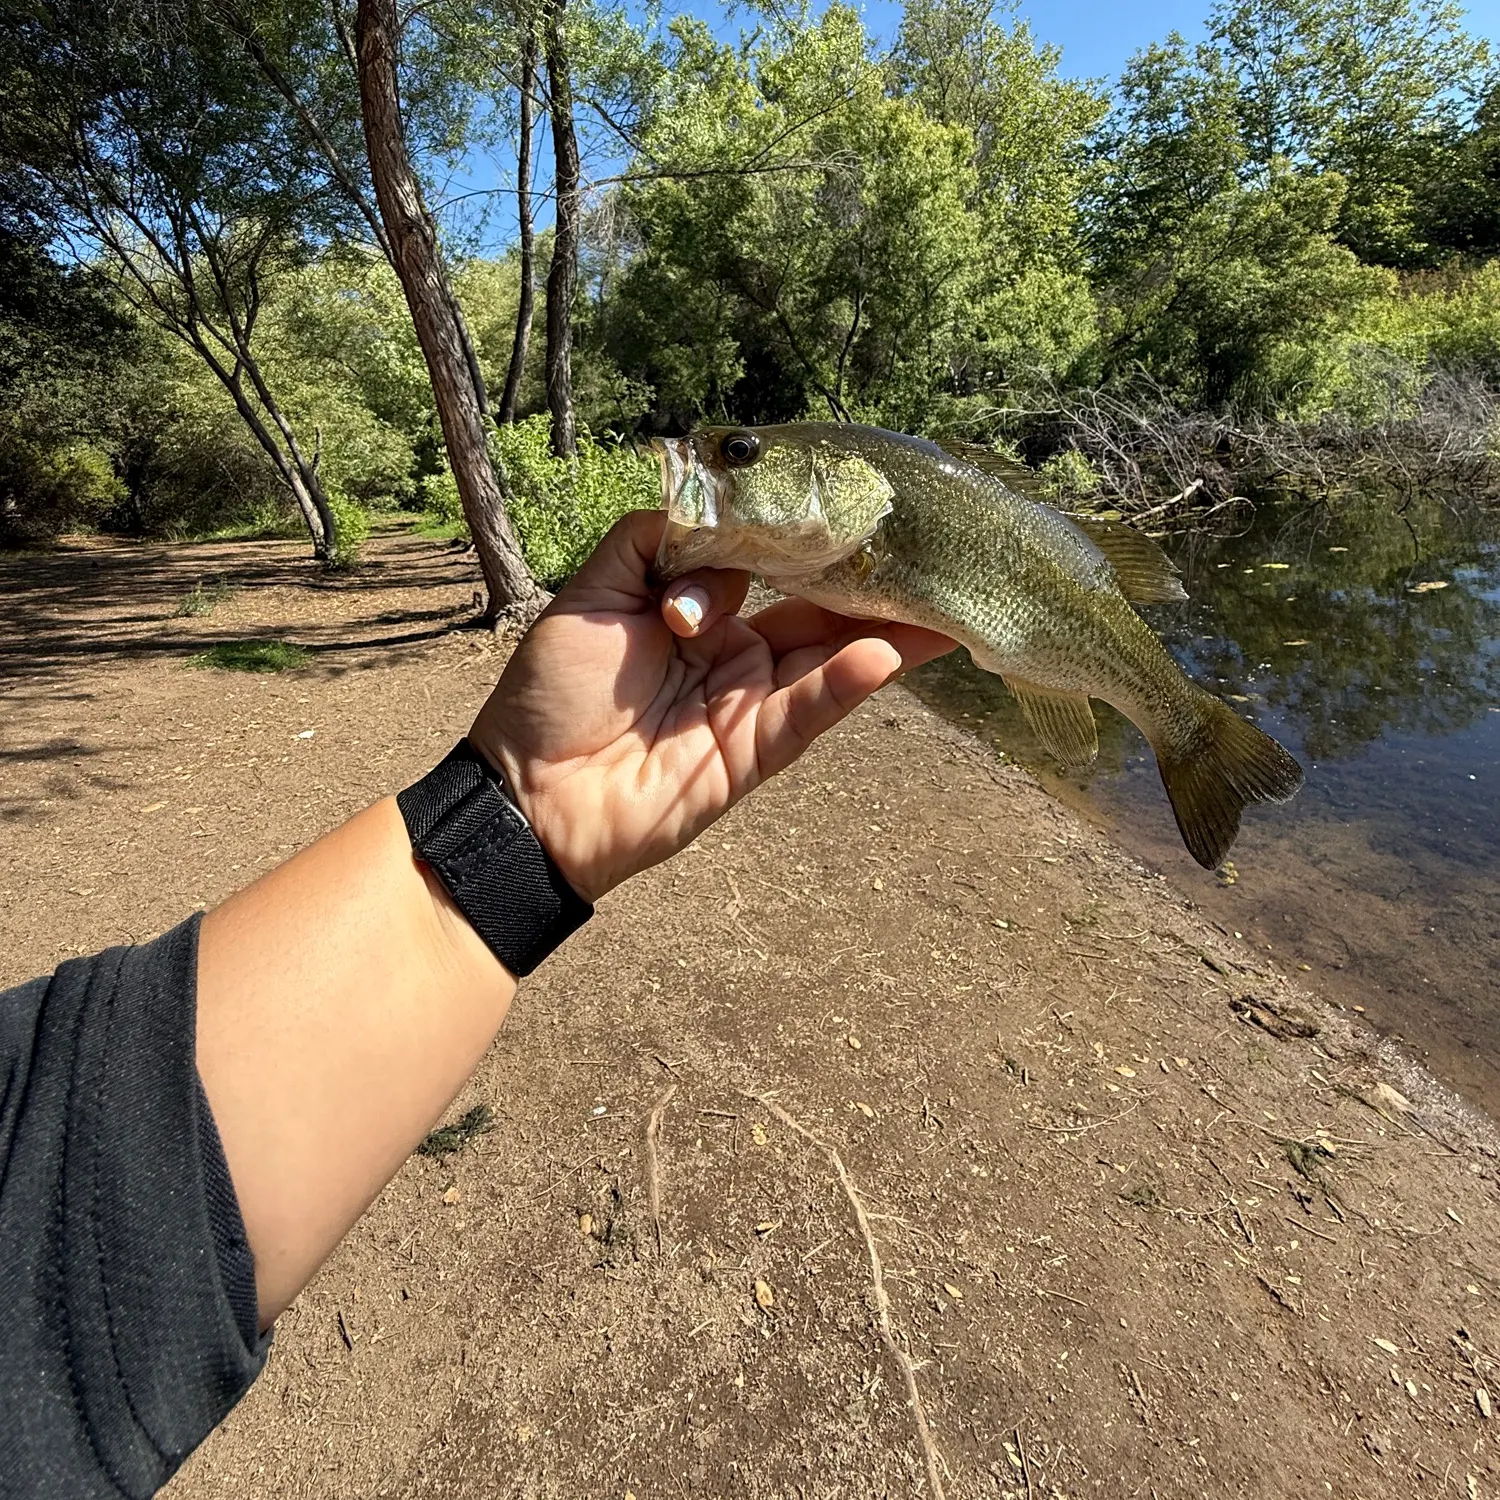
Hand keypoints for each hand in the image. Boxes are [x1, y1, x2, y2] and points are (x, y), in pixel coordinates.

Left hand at [469, 510, 953, 901]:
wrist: (529, 794)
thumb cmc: (551, 690)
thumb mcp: (593, 592)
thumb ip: (654, 540)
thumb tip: (724, 514)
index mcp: (699, 611)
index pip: (770, 565)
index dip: (807, 538)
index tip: (855, 505)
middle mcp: (735, 653)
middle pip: (816, 612)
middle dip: (869, 583)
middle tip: (927, 549)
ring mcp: (749, 704)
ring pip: (828, 659)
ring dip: (885, 632)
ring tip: (940, 601)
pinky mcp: (754, 753)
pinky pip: (807, 713)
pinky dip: (844, 685)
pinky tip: (884, 654)